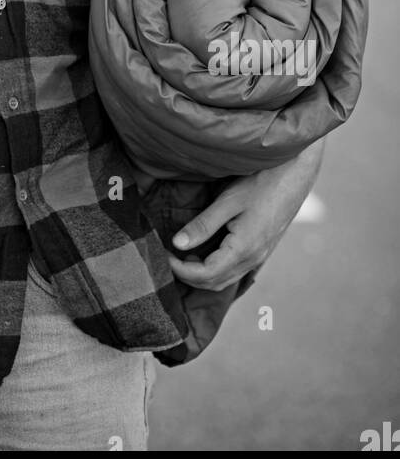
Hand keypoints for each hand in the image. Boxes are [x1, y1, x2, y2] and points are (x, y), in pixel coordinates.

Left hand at [166, 141, 324, 291]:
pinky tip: (203, 252)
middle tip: (167, 257)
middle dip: (187, 275)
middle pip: (214, 282)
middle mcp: (252, 259)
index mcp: (243, 249)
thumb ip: (203, 225)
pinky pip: (234, 270)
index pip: (205, 274)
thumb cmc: (262, 183)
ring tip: (181, 255)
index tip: (162, 254)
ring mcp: (259, 256)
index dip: (180, 269)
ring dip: (200, 274)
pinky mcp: (261, 250)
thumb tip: (177, 244)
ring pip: (225, 279)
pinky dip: (214, 268)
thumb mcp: (228, 201)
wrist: (295, 175)